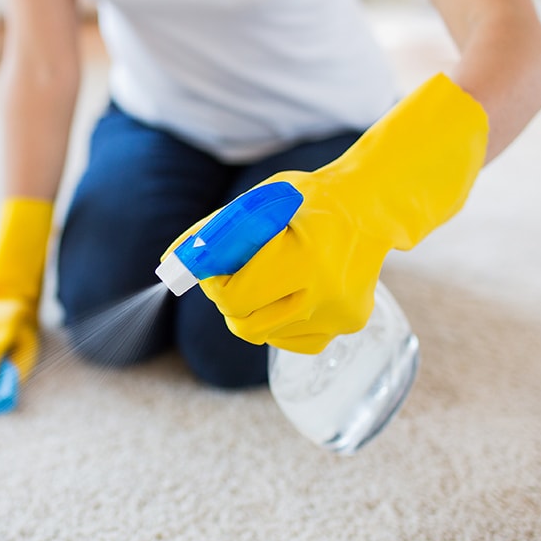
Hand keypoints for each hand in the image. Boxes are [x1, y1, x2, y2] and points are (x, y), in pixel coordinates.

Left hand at [172, 73, 488, 353]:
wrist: (371, 207)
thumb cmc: (306, 200)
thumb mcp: (258, 203)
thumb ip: (212, 234)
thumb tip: (169, 264)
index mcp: (306, 257)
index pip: (234, 297)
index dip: (214, 284)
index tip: (214, 267)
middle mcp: (328, 293)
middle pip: (244, 323)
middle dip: (228, 299)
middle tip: (235, 273)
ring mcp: (340, 315)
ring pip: (264, 334)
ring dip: (252, 309)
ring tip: (268, 275)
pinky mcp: (347, 327)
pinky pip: (290, 340)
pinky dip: (277, 320)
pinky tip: (291, 291)